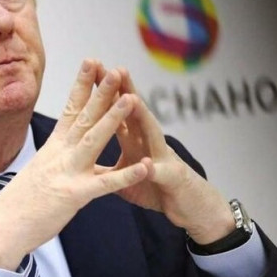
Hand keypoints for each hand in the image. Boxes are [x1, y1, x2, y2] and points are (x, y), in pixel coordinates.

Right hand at [0, 59, 147, 268]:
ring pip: (94, 139)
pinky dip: (126, 175)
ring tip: (131, 99)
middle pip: (83, 116)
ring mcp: (67, 172)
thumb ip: (59, 158)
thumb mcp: (40, 171)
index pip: (70, 109)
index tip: (90, 62)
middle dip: (101, 92)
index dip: (81, 85)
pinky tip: (144, 166)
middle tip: (114, 70)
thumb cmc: (20, 201)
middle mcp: (60, 153)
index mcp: (54, 147)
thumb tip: (67, 149)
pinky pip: (105, 183)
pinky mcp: (74, 195)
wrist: (1, 227)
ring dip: (113, 118)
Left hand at [106, 68, 234, 243]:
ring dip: (141, 116)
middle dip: (123, 90)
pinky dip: (153, 169)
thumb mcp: (127, 174)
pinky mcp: (172, 179)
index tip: (91, 69)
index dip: (104, 91)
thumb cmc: (156, 187)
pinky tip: (147, 164)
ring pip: (151, 133)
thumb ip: (109, 163)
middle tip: (113, 68)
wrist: (190, 208)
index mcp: (134, 139)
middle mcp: (148, 141)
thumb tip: (87, 157)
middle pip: (134, 112)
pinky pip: (161, 173)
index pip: (116, 110)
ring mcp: (162, 157)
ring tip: (131, 99)